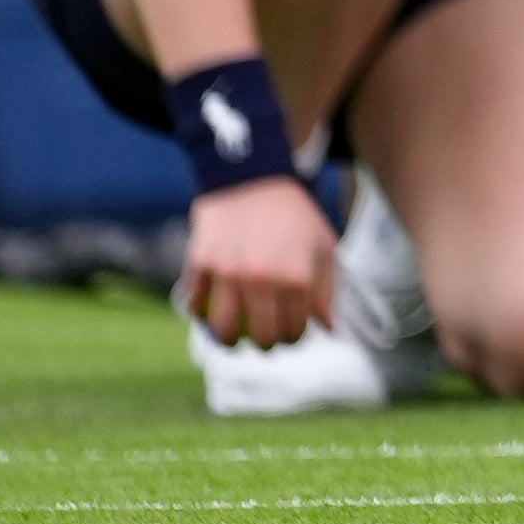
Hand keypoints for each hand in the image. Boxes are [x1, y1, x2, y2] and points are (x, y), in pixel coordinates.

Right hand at [178, 170, 337, 351]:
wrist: (253, 179)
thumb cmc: (294, 215)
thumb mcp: (323, 245)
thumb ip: (326, 289)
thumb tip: (327, 329)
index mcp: (298, 276)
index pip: (295, 330)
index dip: (295, 339)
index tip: (293, 334)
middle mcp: (262, 278)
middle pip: (262, 337)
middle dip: (268, 345)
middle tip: (267, 339)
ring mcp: (228, 273)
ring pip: (223, 331)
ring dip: (229, 341)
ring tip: (235, 338)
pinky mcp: (200, 264)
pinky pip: (196, 305)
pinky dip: (202, 314)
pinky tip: (212, 313)